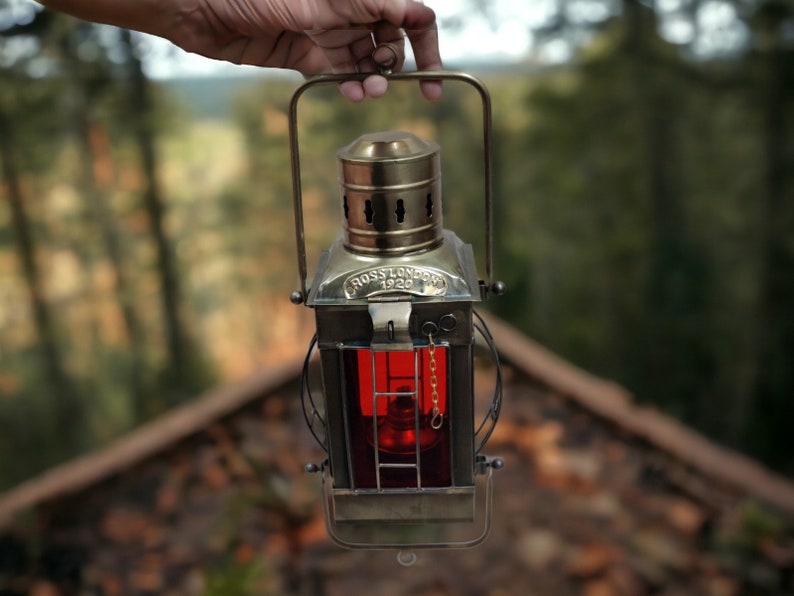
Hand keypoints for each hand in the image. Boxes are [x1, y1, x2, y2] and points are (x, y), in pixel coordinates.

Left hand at [171, 0, 441, 100]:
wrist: (200, 7)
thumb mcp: (317, 0)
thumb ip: (365, 7)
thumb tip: (412, 13)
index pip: (409, 15)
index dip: (427, 44)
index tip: (434, 77)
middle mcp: (345, 11)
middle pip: (391, 40)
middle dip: (398, 64)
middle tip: (387, 82)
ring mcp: (326, 33)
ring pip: (365, 61)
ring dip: (374, 79)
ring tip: (368, 91)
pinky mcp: (304, 55)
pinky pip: (338, 75)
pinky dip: (349, 86)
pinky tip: (351, 93)